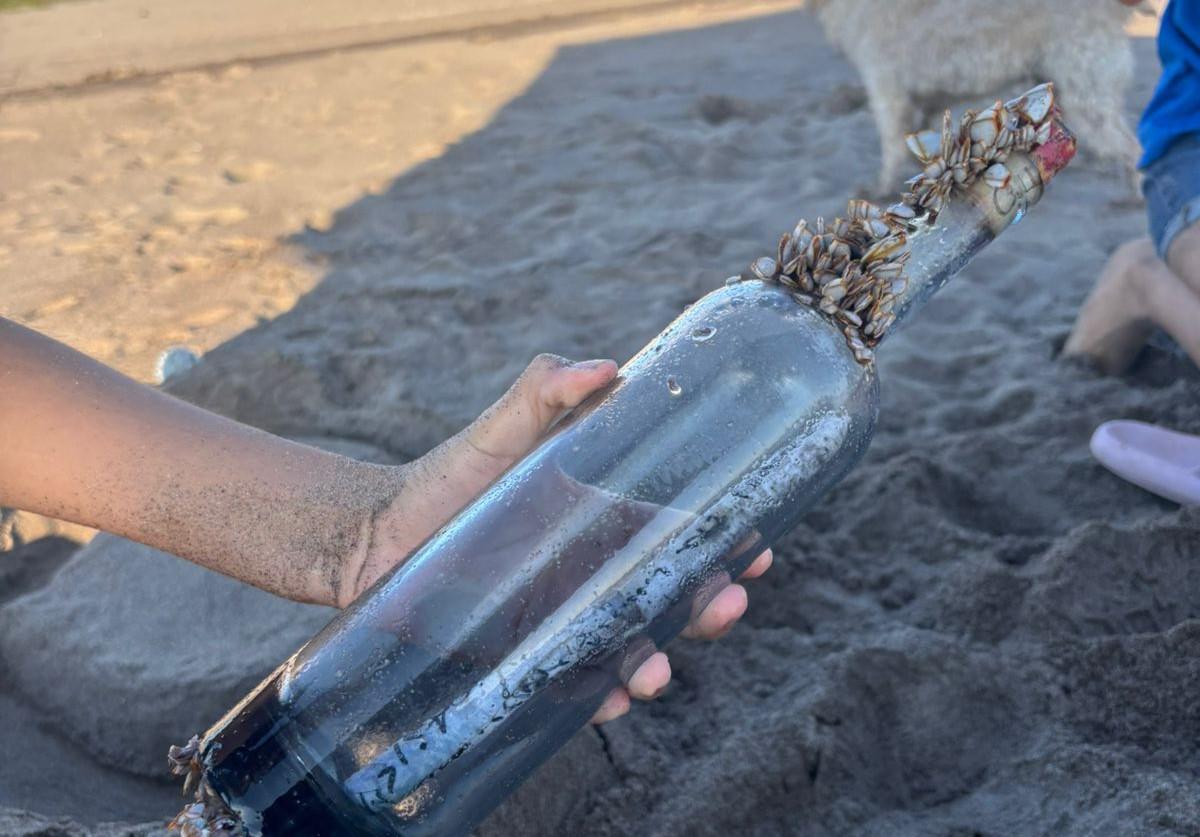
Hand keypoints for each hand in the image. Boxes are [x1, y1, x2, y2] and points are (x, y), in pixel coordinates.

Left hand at [346, 354, 771, 723]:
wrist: (373, 537)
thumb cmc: (444, 478)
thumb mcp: (499, 431)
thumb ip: (544, 392)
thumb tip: (604, 366)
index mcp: (602, 520)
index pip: (678, 535)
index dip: (724, 544)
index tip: (758, 549)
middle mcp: (592, 575)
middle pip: (670, 597)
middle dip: (708, 606)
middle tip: (728, 605)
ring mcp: (562, 619)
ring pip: (630, 648)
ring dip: (658, 663)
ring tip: (659, 672)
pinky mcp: (526, 657)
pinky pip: (576, 685)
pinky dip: (601, 699)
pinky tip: (614, 701)